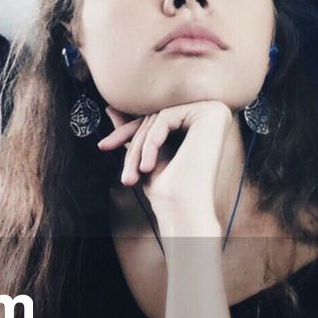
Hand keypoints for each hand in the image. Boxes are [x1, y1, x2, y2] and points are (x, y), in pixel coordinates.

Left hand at [97, 101, 232, 237]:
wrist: (185, 211)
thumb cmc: (168, 190)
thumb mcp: (143, 154)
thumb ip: (131, 128)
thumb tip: (109, 107)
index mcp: (199, 122)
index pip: (153, 120)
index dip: (125, 133)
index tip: (103, 146)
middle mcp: (211, 112)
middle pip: (155, 119)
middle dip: (133, 147)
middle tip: (124, 177)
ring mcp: (214, 111)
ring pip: (158, 118)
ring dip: (139, 148)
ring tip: (132, 178)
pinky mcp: (212, 113)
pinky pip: (166, 117)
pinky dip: (151, 142)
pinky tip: (147, 168)